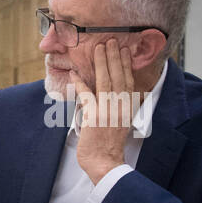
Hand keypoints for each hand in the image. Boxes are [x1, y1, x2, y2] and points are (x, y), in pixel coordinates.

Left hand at [71, 39, 137, 184]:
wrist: (105, 162)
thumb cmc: (109, 144)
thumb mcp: (118, 123)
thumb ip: (115, 107)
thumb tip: (110, 93)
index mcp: (127, 107)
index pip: (128, 81)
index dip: (125, 64)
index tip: (123, 50)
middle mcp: (120, 107)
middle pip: (118, 76)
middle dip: (114, 57)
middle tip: (110, 40)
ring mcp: (108, 111)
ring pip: (105, 81)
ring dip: (101, 63)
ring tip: (99, 48)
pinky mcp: (94, 117)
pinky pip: (86, 95)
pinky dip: (79, 83)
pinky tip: (73, 73)